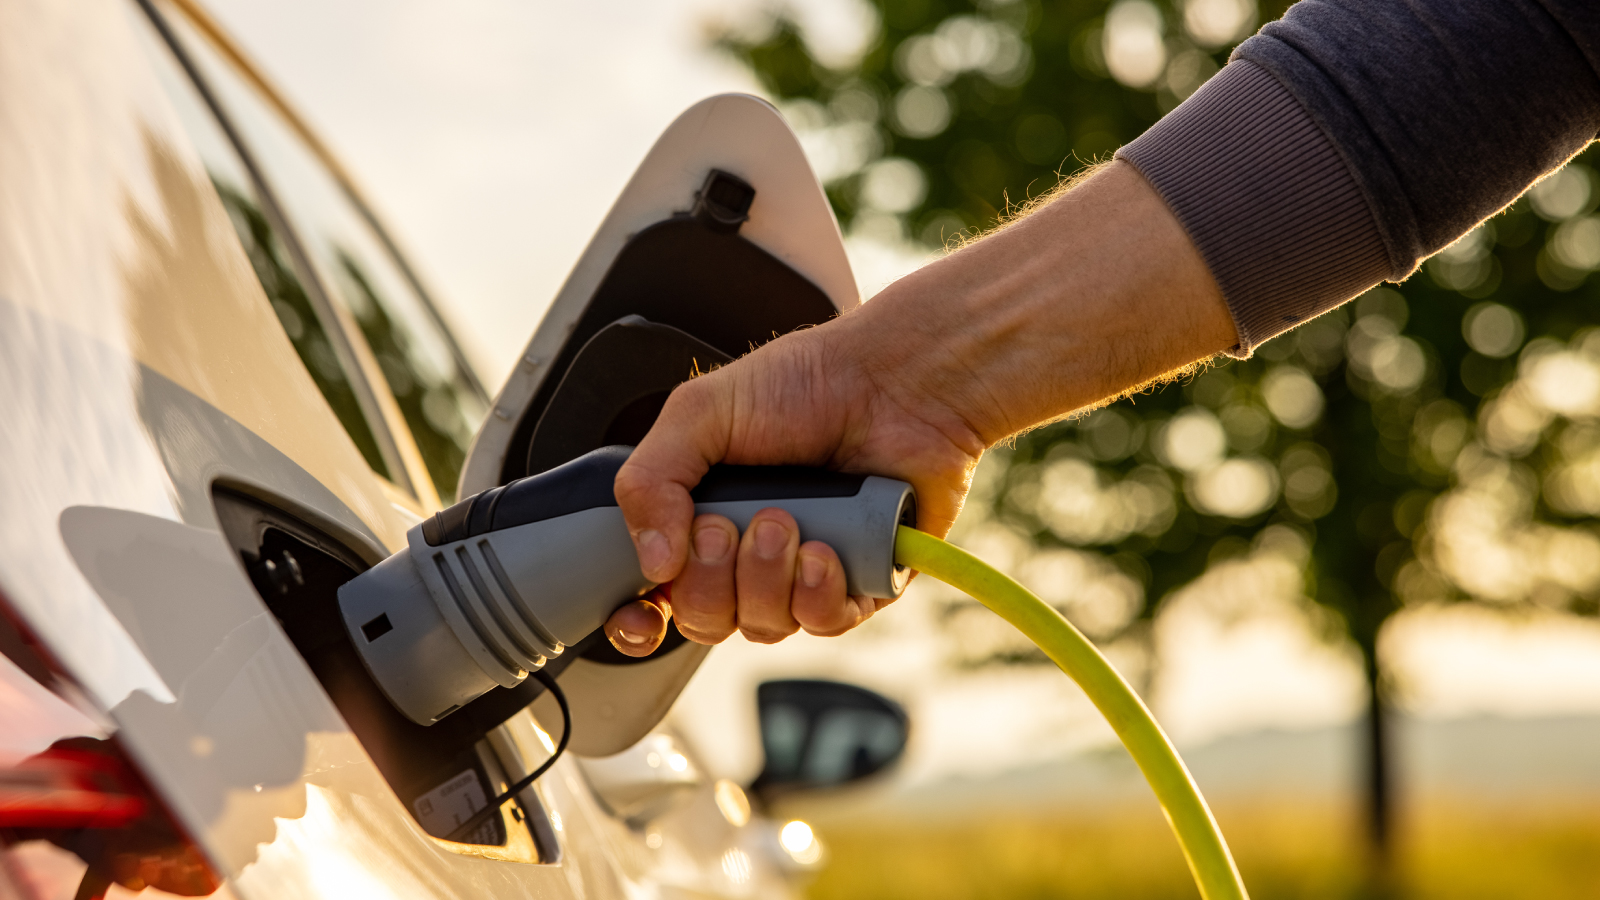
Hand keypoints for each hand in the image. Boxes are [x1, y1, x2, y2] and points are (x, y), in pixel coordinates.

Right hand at [602, 311, 988, 653]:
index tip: (640, 614)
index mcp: (701, 515)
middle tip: (726, 526)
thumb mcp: (700, 412)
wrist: (896, 380)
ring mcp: (804, 572)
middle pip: (704, 619)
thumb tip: (652, 563)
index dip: (641, 618)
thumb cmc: (806, 382)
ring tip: (785, 521)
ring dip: (765, 579)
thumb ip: (650, 479)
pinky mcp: (861, 583)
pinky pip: (823, 623)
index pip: (657, 594)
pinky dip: (816, 594)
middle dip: (708, 581)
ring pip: (763, 626)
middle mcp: (749, 553)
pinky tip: (824, 550)